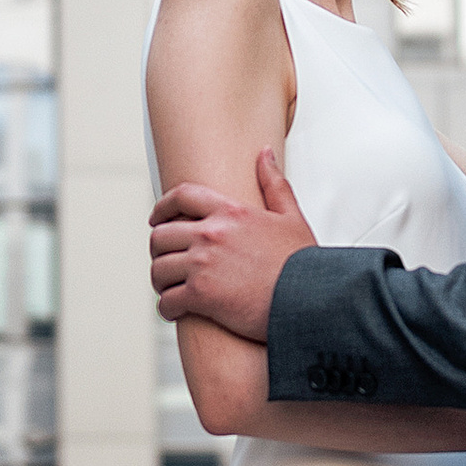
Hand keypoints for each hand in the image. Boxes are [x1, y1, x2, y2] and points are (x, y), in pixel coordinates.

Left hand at [150, 147, 319, 341]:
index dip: (162, 207)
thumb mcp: (291, 217)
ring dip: (160, 281)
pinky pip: (167, 301)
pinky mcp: (201, 295)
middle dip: (159, 250)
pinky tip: (175, 311)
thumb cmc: (302, 264)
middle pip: (161, 236)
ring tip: (169, 289)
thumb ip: (274, 183)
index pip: (181, 196)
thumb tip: (264, 154)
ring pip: (158, 269)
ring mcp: (203, 264)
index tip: (156, 218)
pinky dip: (166, 308)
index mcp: (230, 212)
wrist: (309, 299)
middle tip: (166, 262)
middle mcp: (211, 234)